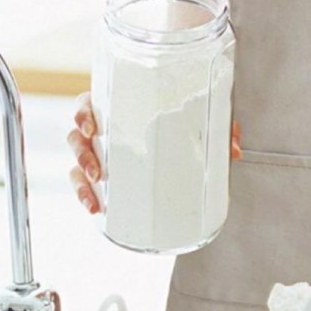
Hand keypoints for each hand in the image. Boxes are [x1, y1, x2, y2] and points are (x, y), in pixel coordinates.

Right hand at [67, 93, 242, 213]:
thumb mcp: (201, 124)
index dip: (83, 113)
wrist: (184, 151)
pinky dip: (85, 196)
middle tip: (98, 170)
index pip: (90, 103)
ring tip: (95, 190)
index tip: (91, 126)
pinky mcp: (101, 178)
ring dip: (80, 177)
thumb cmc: (183, 126)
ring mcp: (100, 154)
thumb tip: (235, 151)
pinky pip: (83, 185)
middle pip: (77, 134)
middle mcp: (104, 129)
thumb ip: (219, 130)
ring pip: (76, 161)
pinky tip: (95, 208)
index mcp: (120, 107)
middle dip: (82, 152)